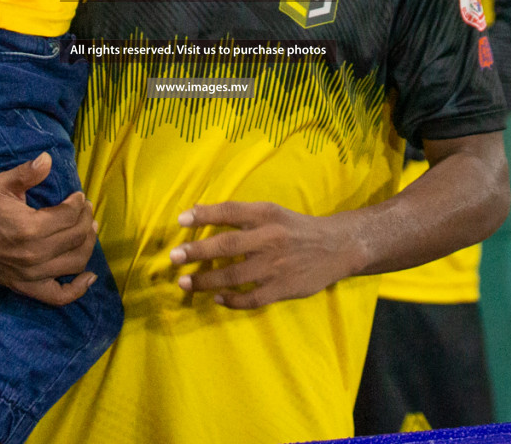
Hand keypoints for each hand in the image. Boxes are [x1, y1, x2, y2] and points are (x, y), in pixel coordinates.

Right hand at [0, 153, 98, 306]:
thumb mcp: (1, 184)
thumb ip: (26, 173)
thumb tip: (48, 158)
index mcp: (30, 228)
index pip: (70, 216)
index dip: (79, 203)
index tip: (79, 196)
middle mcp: (35, 255)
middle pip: (76, 237)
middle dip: (86, 219)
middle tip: (85, 209)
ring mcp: (33, 275)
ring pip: (75, 262)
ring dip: (88, 245)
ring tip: (88, 230)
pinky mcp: (28, 288)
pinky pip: (60, 297)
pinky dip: (78, 289)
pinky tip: (89, 276)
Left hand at [169, 201, 361, 309]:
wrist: (337, 247)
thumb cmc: (295, 228)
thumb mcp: (271, 211)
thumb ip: (239, 213)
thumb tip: (197, 210)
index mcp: (266, 215)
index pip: (230, 211)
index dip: (205, 214)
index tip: (180, 220)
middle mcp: (269, 238)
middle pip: (227, 246)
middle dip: (197, 252)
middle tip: (173, 257)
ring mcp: (275, 266)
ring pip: (234, 276)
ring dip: (206, 280)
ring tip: (184, 283)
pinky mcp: (282, 289)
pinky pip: (251, 299)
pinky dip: (231, 300)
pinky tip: (217, 298)